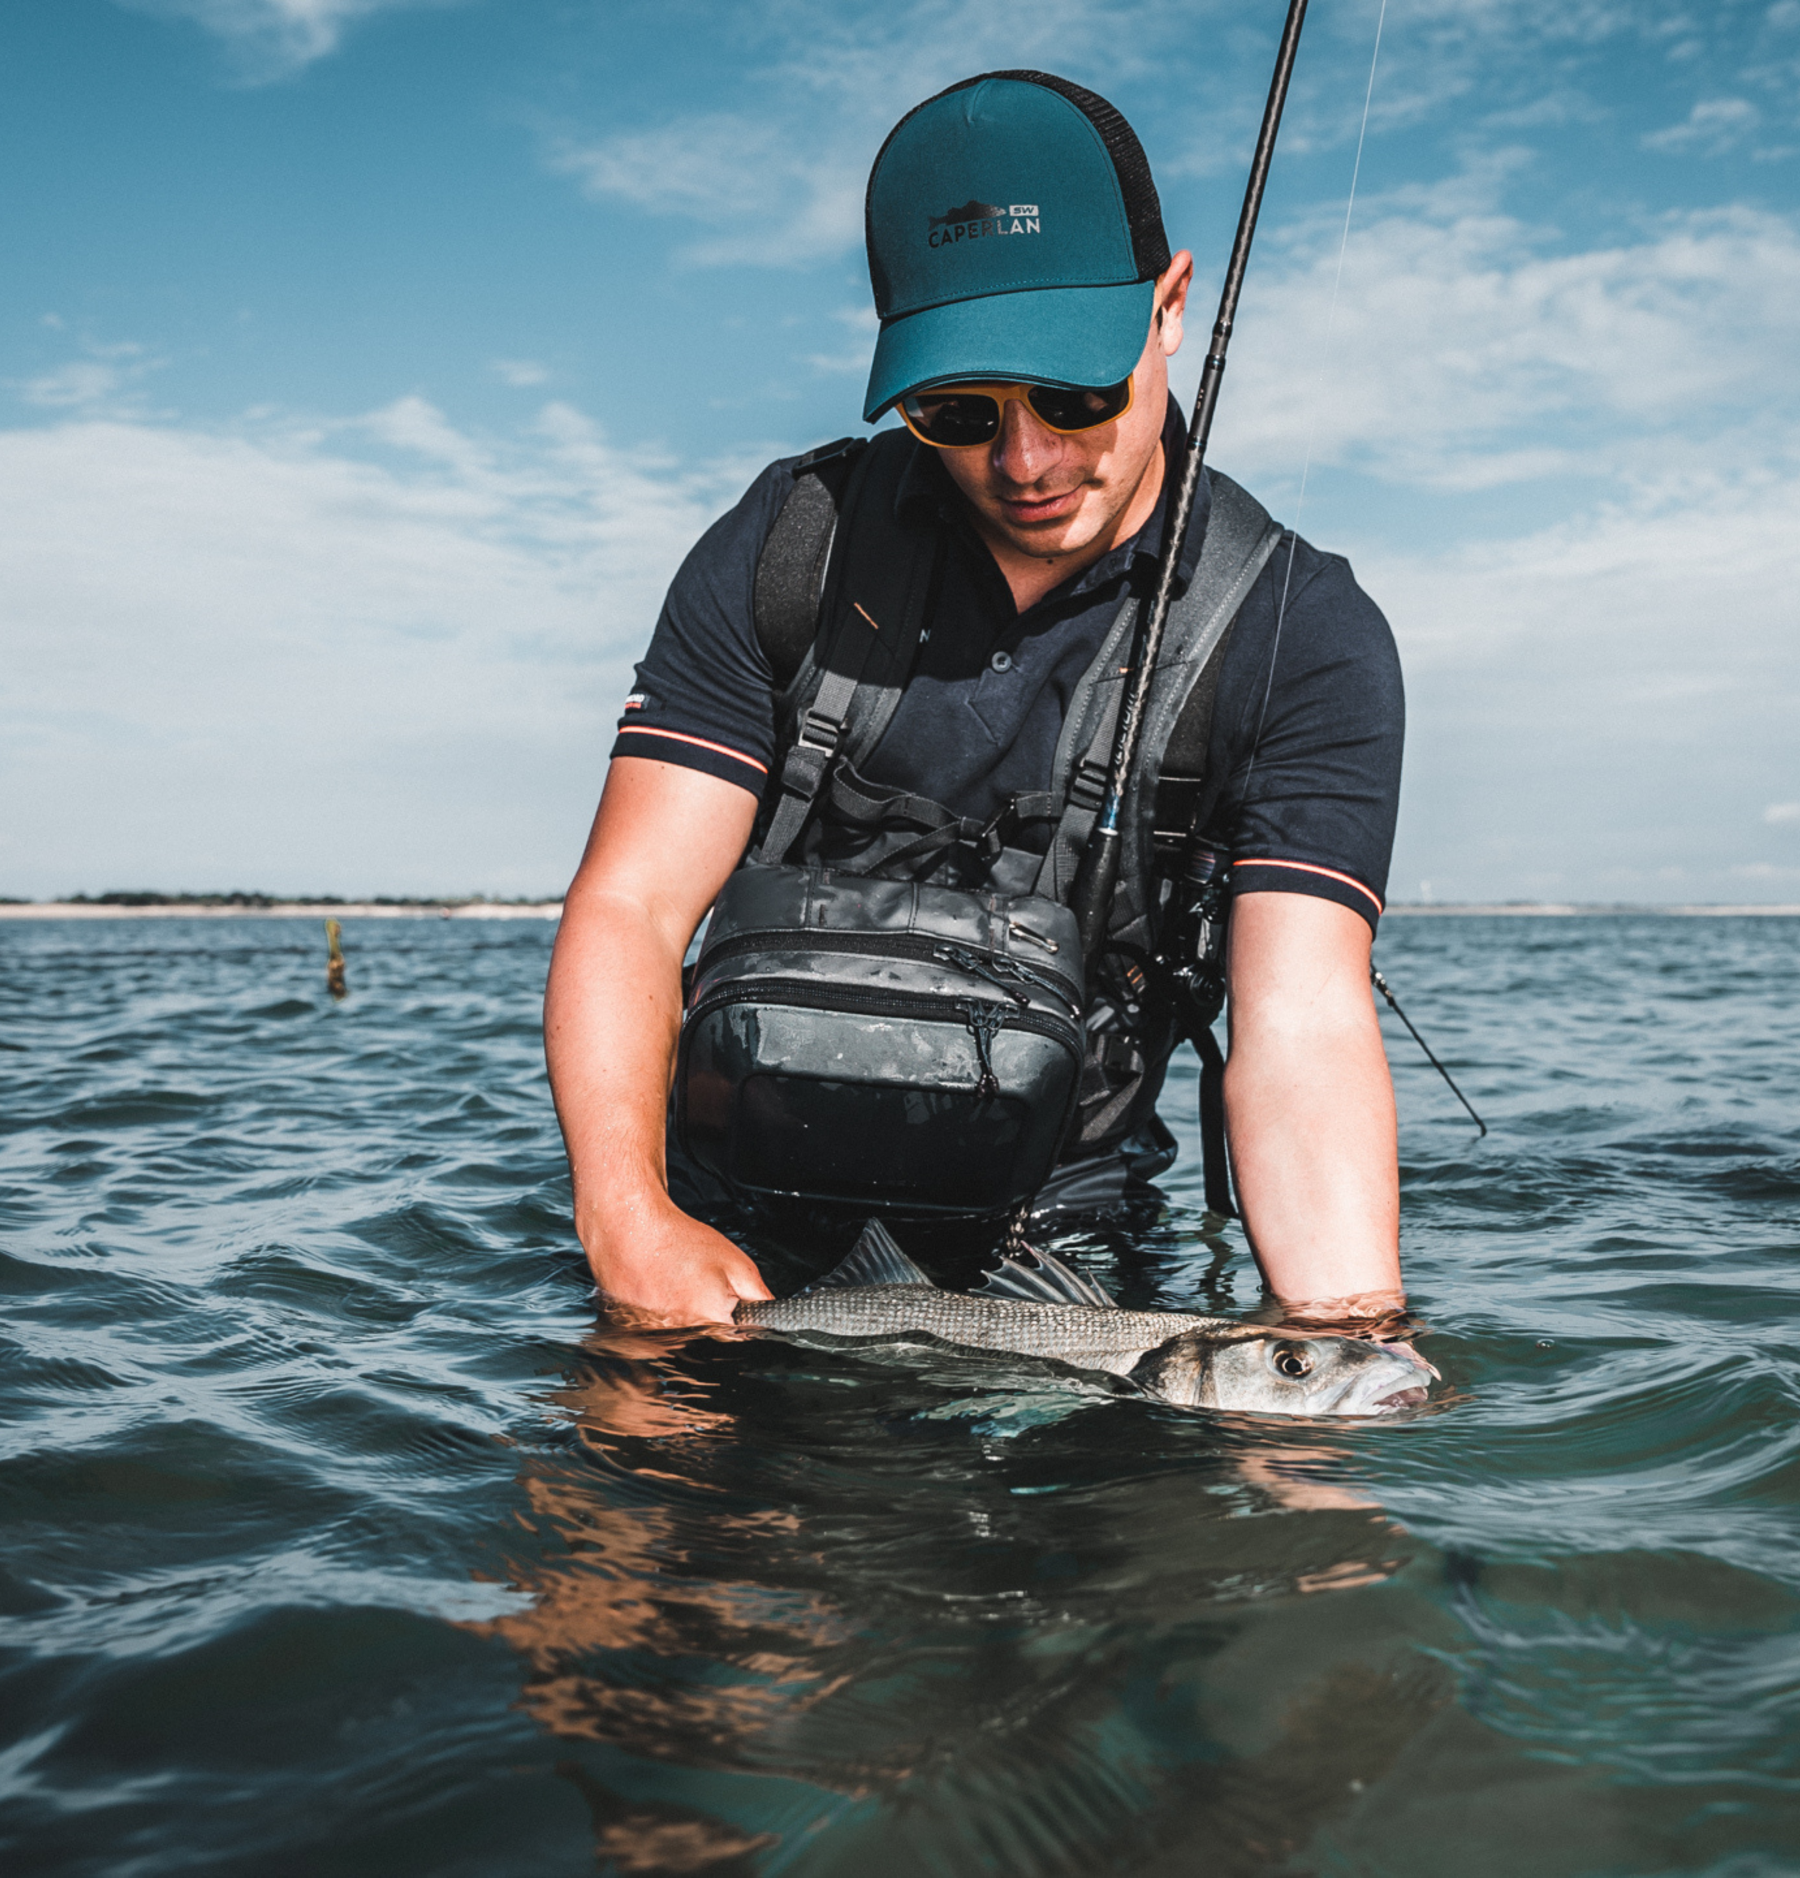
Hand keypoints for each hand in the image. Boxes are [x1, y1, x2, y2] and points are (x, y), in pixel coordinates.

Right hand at [582, 1196, 772, 1327]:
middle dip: (709, 1317)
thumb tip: (773, 1317)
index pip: (736, 1340)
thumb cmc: (678, 1240)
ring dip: (681, 1318)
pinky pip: (652, 1334)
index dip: (736, 1320)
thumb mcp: (735, 1263)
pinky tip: (655, 1291)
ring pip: (678, 1338)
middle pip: (706, 1339)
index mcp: (710, 1322)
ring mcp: (650, 1337)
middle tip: (696, 1286)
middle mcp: (679, 1337)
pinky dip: (656, 1316)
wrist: (628, 1226)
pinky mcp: (629, 1333)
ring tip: (674, 1285)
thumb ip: (759, 1296)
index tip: (729, 1303)